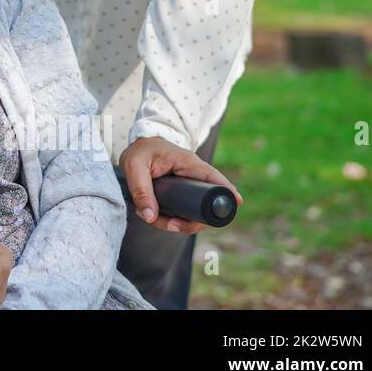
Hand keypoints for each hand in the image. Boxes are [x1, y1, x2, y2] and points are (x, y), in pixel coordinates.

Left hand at [119, 136, 243, 234]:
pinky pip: (186, 211)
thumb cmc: (140, 151)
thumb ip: (140, 191)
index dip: (226, 190)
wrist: (140, 145)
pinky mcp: (184, 193)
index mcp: (187, 163)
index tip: (237, 202)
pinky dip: (172, 219)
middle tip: (171, 225)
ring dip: (178, 222)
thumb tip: (150, 217)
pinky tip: (156, 216)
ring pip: (195, 212)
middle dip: (192, 221)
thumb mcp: (134, 167)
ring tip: (156, 219)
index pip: (212, 177)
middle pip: (206, 203)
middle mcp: (193, 175)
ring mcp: (190, 185)